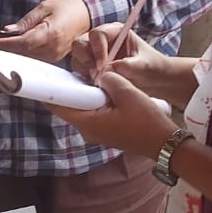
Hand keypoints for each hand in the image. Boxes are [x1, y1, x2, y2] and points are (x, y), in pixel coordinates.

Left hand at [0, 0, 90, 62]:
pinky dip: (21, 51)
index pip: (24, 42)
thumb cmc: (67, 10)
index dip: (7, 43)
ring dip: (11, 50)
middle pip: (22, 52)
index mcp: (51, 34)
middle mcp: (53, 48)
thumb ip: (26, 21)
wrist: (86, 17)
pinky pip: (33, 57)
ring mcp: (54, 56)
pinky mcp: (53, 59)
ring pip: (26, 56)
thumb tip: (8, 30)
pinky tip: (12, 45)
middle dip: (4, 46)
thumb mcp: (44, 8)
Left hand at [51, 72, 175, 159]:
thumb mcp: (127, 92)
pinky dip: (95, 101)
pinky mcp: (105, 131)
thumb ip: (108, 79)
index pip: (59, 106)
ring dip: (85, 94)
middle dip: (70, 88)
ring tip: (91, 76)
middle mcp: (87, 130)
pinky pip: (93, 113)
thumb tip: (100, 74)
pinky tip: (104, 89)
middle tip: (72, 69)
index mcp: (88, 122)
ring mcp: (96, 132)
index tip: (48, 74)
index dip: (52, 89)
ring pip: (82, 108)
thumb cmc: (146, 121)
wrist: (163, 142)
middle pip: (70, 106)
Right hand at [70, 22, 163, 87]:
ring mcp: (93, 54)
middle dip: (86, 59)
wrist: (155, 80)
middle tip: (96, 74)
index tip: (103, 66)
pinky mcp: (90, 68)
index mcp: (115, 32)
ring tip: (99, 81)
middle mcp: (101, 41)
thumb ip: (127, 65)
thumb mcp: (144, 65)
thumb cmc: (152, 67)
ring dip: (85, 70)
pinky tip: (97, 85)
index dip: (97, 49)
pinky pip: (79, 71)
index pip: (97, 34)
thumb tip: (107, 69)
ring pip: (77, 58)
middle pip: (80, 43)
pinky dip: (84, 78)